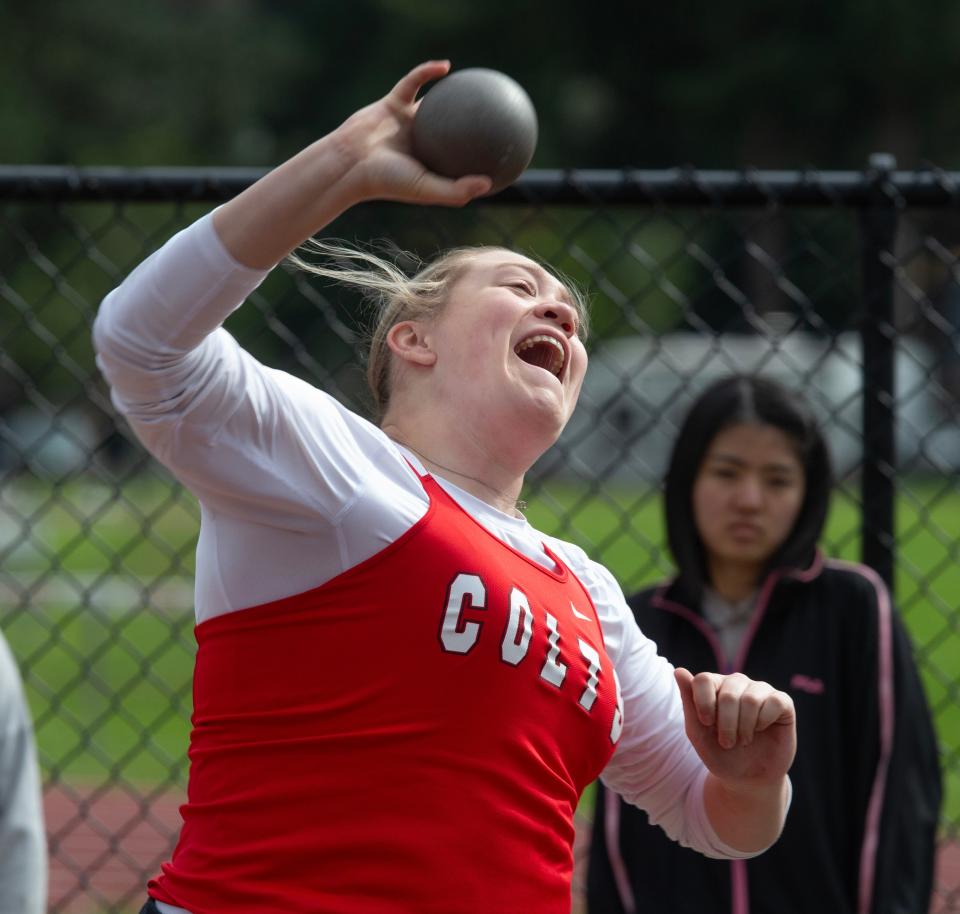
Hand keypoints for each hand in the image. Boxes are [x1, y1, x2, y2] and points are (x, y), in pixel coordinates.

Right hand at [334, 60, 492, 206]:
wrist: (351, 163)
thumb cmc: (387, 181)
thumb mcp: (426, 189)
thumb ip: (456, 189)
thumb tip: (489, 183)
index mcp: (430, 164)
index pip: (461, 160)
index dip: (481, 156)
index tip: (504, 151)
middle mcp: (421, 143)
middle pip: (452, 131)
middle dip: (472, 123)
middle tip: (497, 115)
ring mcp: (407, 121)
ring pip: (434, 103)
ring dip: (452, 93)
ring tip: (477, 82)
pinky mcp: (393, 102)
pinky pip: (413, 82)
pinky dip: (426, 72)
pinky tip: (446, 66)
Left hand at [675, 668, 795, 787]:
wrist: (748, 778)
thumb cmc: (720, 754)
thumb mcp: (698, 732)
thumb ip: (689, 701)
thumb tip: (679, 670)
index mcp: (714, 686)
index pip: (704, 679)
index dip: (703, 704)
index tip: (707, 724)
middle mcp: (737, 682)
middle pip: (727, 693)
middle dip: (726, 725)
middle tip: (727, 742)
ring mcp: (760, 690)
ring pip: (750, 699)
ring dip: (744, 728)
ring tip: (743, 740)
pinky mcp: (782, 701)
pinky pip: (774, 702)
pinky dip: (764, 722)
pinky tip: (761, 730)